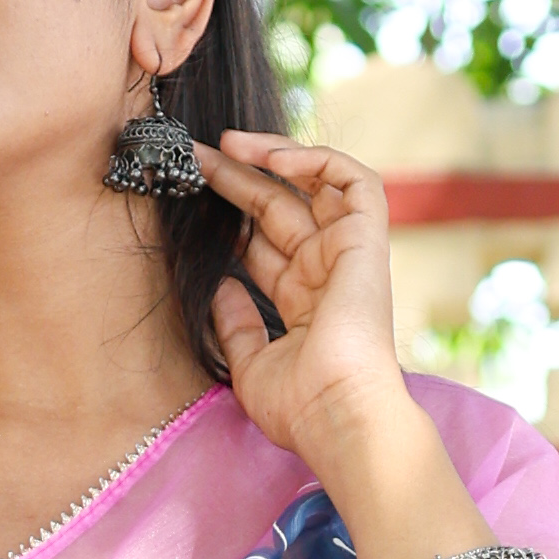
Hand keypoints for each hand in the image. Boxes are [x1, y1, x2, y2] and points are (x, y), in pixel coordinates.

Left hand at [190, 134, 413, 468]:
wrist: (338, 414)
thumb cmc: (300, 406)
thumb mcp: (249, 364)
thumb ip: (235, 324)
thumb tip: (219, 287)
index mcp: (303, 302)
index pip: (263, 245)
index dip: (228, 218)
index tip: (190, 198)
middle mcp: (327, 272)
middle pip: (278, 208)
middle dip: (236, 179)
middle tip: (194, 157)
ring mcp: (348, 254)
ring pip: (314, 184)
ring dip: (271, 157)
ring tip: (226, 143)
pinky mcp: (368, 240)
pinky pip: (353, 180)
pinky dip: (316, 161)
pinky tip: (271, 158)